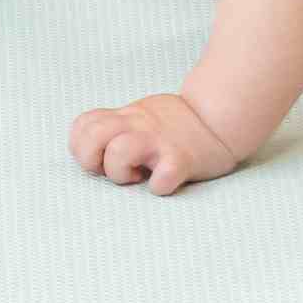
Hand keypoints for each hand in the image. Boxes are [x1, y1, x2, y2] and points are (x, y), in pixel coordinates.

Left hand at [69, 92, 241, 194]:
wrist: (220, 119)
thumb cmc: (176, 126)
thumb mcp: (139, 116)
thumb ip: (115, 127)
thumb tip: (89, 149)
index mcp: (126, 118)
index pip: (82, 126)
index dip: (82, 147)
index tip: (100, 157)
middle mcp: (138, 125)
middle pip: (93, 135)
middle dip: (92, 159)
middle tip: (112, 169)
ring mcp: (159, 141)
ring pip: (119, 151)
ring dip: (121, 172)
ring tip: (137, 175)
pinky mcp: (182, 159)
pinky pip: (161, 178)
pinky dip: (160, 186)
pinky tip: (166, 181)